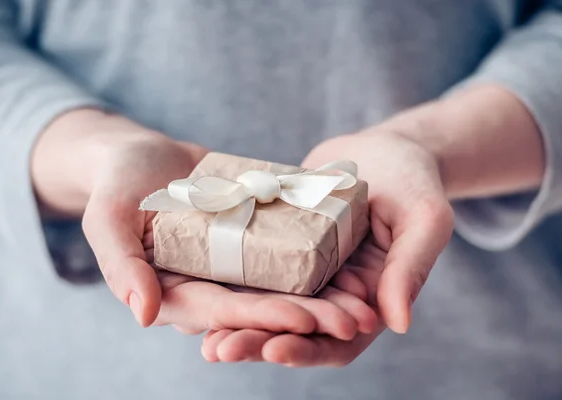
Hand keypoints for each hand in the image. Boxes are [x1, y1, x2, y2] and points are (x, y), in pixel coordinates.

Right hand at [31, 109, 375, 338]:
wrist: (141, 155)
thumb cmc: (117, 184)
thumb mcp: (108, 218)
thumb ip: (121, 265)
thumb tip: (143, 314)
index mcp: (173, 293)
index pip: (222, 311)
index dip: (263, 316)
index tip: (305, 319)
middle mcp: (207, 287)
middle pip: (261, 307)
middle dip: (307, 318)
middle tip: (354, 320)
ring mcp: (230, 266)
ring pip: (280, 288)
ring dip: (322, 300)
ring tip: (363, 304)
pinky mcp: (249, 242)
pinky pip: (284, 254)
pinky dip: (316, 261)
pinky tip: (353, 264)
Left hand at [200, 128, 453, 364]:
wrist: (383, 148)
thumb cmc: (414, 181)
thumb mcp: (423, 220)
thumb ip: (411, 269)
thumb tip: (397, 323)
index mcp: (369, 299)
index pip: (338, 339)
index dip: (307, 349)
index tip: (274, 349)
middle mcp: (333, 293)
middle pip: (294, 330)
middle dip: (257, 342)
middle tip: (218, 350)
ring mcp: (306, 270)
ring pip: (269, 305)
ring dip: (236, 323)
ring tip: (200, 337)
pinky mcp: (283, 244)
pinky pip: (256, 266)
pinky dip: (231, 281)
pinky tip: (197, 285)